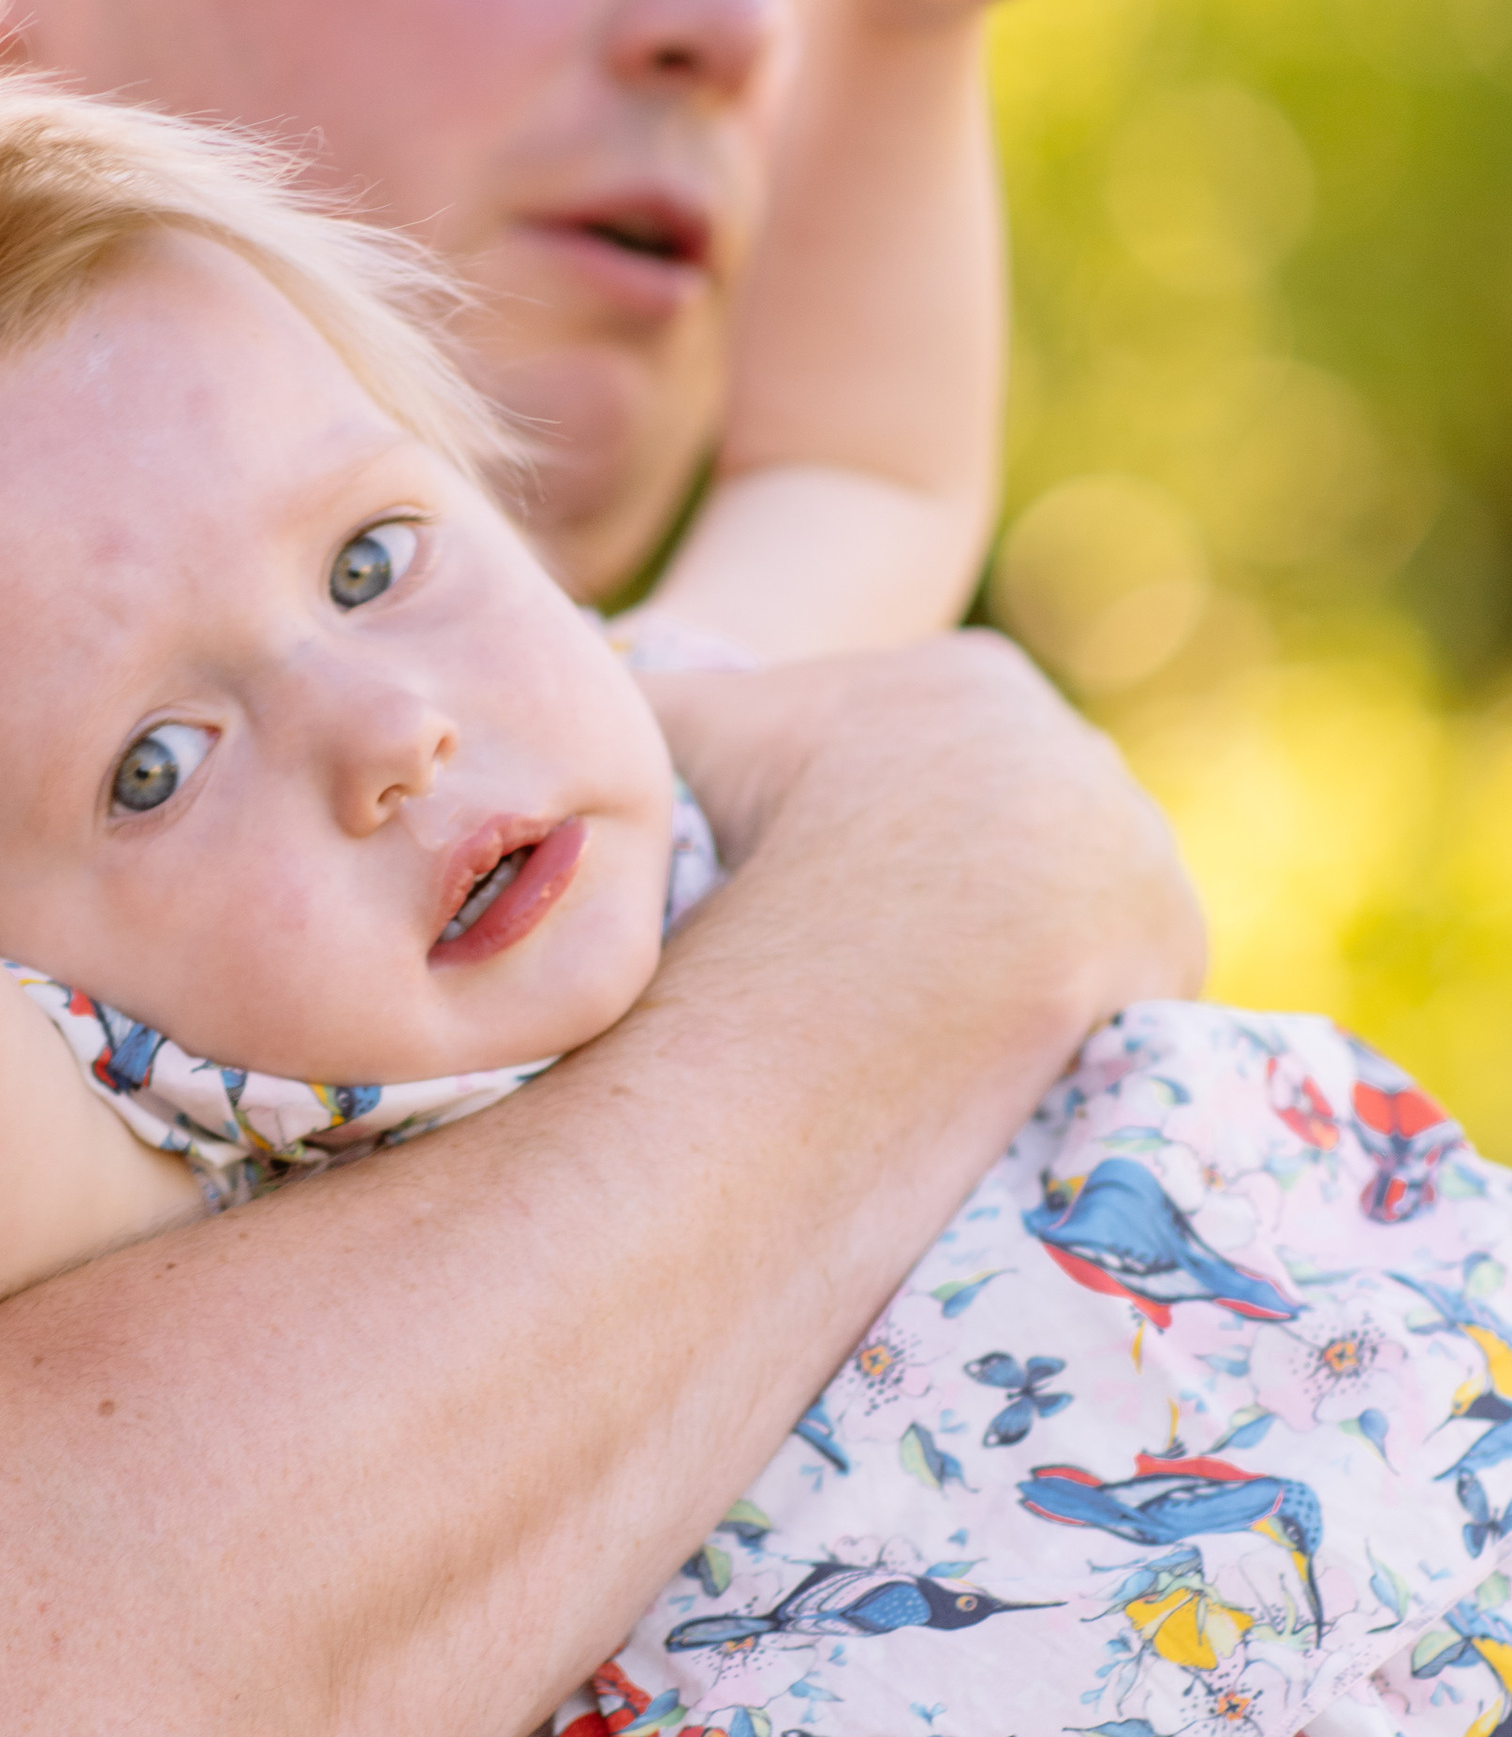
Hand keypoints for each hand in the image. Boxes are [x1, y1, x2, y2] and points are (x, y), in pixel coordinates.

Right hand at [655, 633, 1206, 1020]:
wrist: (857, 981)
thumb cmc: (752, 854)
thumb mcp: (667, 745)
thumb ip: (633, 699)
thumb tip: (565, 685)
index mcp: (968, 681)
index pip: (914, 758)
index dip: (846, 833)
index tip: (799, 905)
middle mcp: (1073, 744)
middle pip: (993, 826)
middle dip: (939, 890)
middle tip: (853, 973)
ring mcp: (1133, 843)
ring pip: (1056, 900)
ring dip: (1006, 950)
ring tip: (914, 1021)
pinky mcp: (1170, 940)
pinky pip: (1109, 980)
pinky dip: (1059, 1014)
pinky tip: (989, 1055)